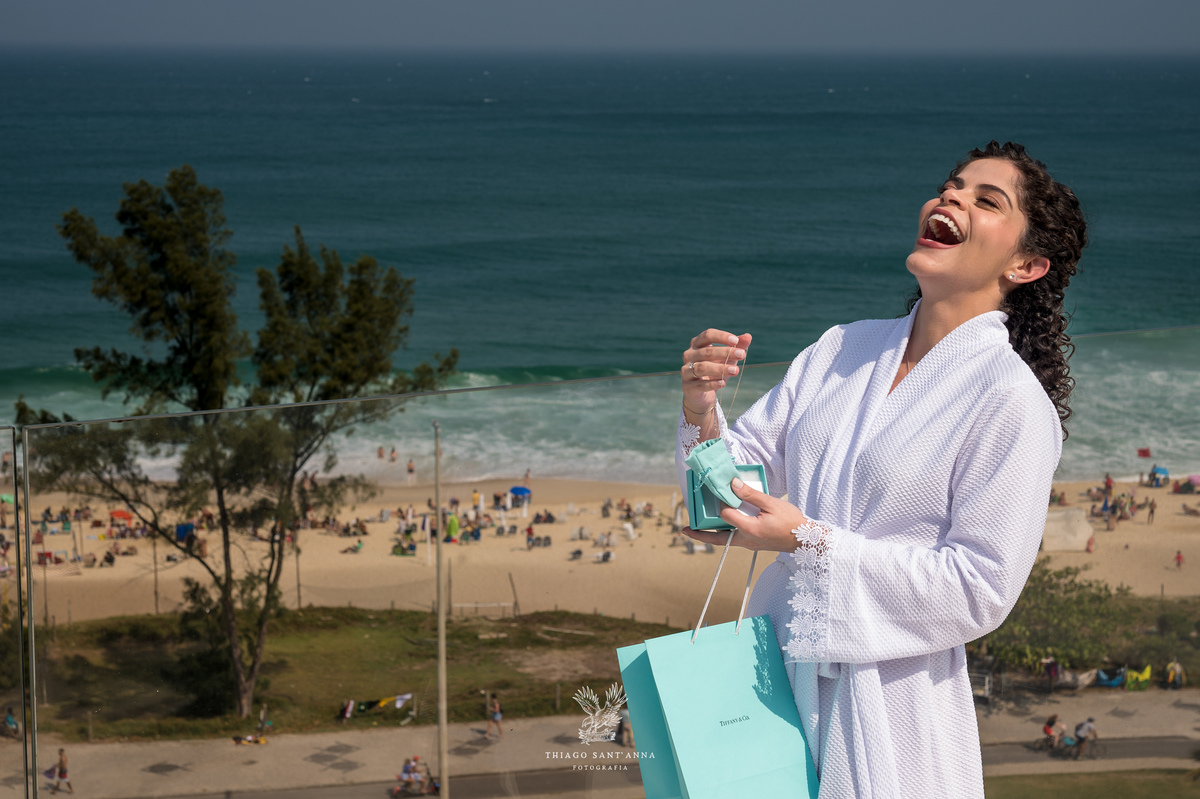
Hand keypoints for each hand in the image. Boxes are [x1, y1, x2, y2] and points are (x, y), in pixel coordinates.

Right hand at [681, 329, 751, 415]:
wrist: (702, 393)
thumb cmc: (715, 369)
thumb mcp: (728, 357)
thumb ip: (738, 346)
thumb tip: (748, 336)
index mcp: (697, 344)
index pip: (707, 335)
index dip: (721, 337)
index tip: (736, 341)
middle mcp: (689, 355)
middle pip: (707, 351)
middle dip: (725, 352)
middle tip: (742, 355)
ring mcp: (686, 371)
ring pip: (702, 367)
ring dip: (720, 368)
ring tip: (735, 370)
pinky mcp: (687, 387)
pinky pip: (699, 384)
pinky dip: (712, 384)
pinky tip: (723, 383)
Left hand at [684, 477, 808, 551]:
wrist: (806, 541)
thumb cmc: (792, 522)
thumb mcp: (772, 504)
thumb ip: (751, 494)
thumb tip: (733, 484)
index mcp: (750, 529)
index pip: (727, 515)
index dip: (723, 503)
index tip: (723, 491)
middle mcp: (746, 540)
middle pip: (718, 539)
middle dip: (700, 535)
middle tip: (685, 530)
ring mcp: (749, 544)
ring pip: (725, 540)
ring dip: (711, 534)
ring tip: (698, 528)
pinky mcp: (753, 544)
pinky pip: (734, 539)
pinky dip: (725, 532)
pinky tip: (723, 524)